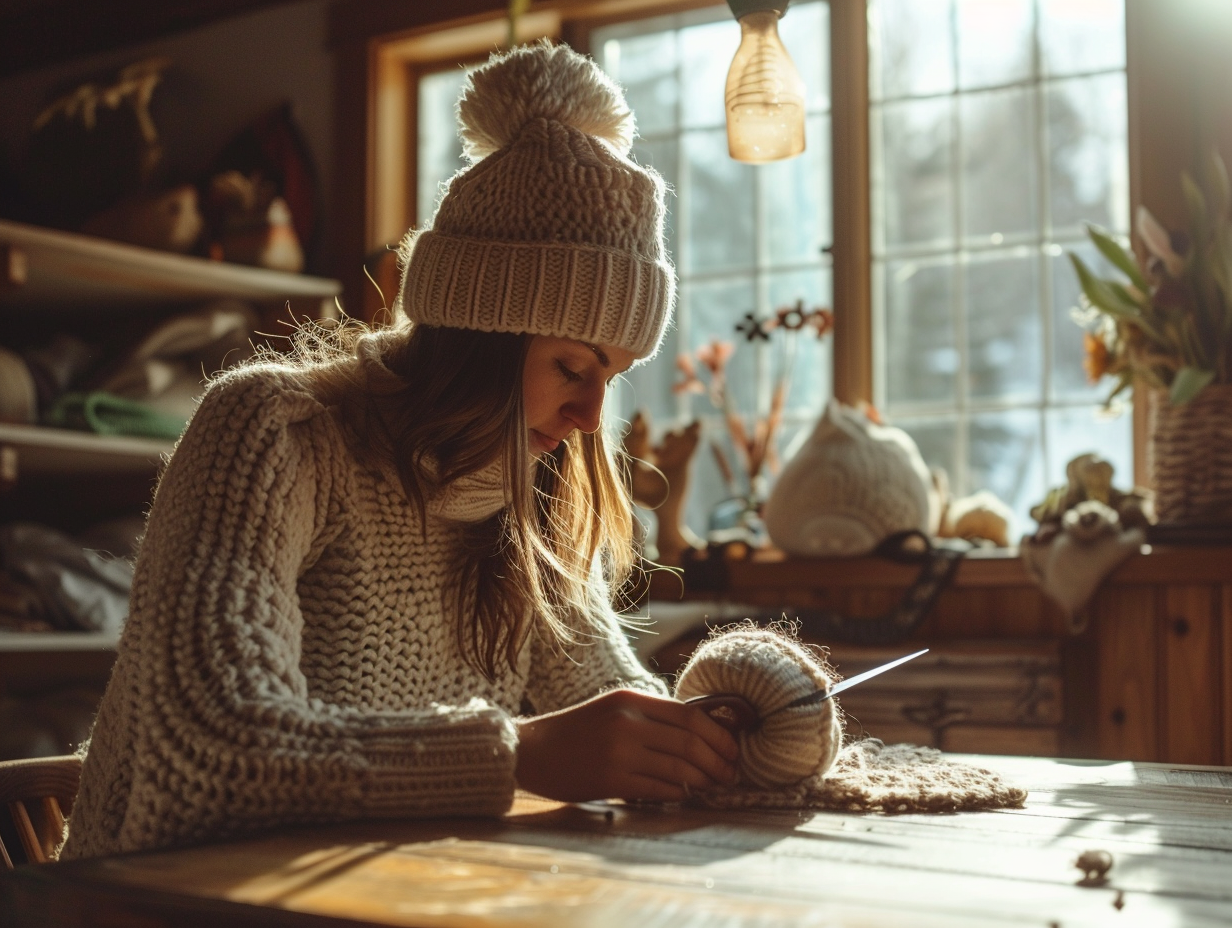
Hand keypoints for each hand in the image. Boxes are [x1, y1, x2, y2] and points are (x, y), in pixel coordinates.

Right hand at [514, 689, 740, 802]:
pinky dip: (679, 793)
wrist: (533, 750)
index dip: (718, 734)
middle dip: (718, 760)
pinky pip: (659, 788)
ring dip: (704, 780)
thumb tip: (701, 734)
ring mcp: (619, 751)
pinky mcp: (611, 779)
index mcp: (630, 700)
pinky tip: (686, 794)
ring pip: (679, 767)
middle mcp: (627, 722)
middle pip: (689, 741)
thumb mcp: (614, 710)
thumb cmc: (577, 732)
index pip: (688, 714)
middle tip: (731, 773)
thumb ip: (650, 718)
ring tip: (715, 785)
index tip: (734, 749)